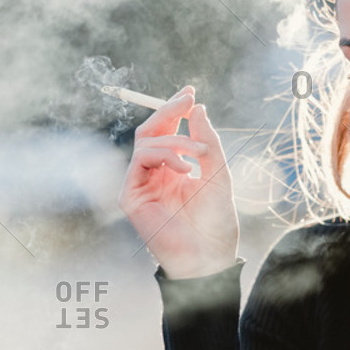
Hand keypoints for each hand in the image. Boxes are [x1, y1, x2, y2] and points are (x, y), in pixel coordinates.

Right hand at [118, 85, 237, 278]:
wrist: (210, 257)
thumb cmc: (216, 223)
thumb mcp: (218, 174)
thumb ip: (207, 142)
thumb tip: (198, 108)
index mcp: (173, 171)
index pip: (167, 133)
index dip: (175, 110)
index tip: (190, 92)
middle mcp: (154, 176)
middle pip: (150, 132)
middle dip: (168, 111)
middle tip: (186, 99)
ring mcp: (140, 186)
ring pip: (145, 142)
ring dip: (174, 139)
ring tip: (198, 153)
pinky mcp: (131, 197)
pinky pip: (140, 160)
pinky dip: (164, 155)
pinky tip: (185, 168)